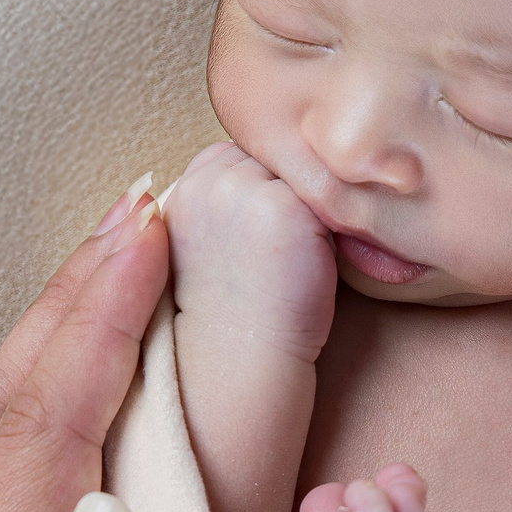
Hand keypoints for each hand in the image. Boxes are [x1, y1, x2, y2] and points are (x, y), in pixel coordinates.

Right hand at [166, 139, 337, 363]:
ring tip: (295, 253)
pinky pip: (324, 194)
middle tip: (279, 247)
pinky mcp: (283, 205)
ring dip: (307, 203)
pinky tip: (313, 258)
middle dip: (283, 192)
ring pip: (298, 173)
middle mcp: (207, 181)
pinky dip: (329, 224)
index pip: (237, 156)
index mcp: (182, 188)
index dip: (258, 192)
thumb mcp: (209, 239)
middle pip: (270, 158)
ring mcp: (243, 188)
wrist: (242, 355)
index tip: (259, 235)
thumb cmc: (234, 306)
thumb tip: (273, 168)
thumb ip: (224, 197)